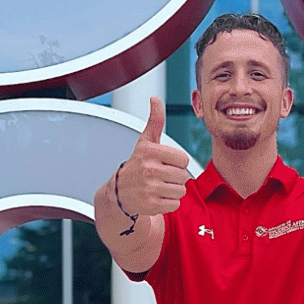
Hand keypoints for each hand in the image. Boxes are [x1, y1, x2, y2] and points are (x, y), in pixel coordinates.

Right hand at [117, 97, 192, 217]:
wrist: (119, 192)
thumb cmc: (138, 164)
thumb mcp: (145, 142)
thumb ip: (155, 121)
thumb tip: (155, 98)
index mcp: (150, 152)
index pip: (184, 159)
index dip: (177, 163)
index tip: (165, 164)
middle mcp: (149, 169)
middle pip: (183, 176)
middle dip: (175, 178)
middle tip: (161, 177)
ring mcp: (149, 188)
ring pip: (181, 191)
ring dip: (173, 191)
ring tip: (159, 187)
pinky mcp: (151, 205)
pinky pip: (175, 204)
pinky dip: (169, 203)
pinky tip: (156, 197)